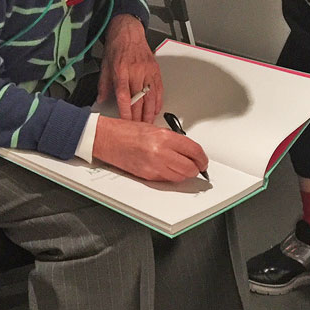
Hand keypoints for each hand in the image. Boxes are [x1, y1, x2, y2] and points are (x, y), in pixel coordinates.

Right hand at [92, 116, 208, 181]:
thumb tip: (187, 150)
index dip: (202, 158)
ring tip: (181, 167)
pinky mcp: (147, 176)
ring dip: (184, 174)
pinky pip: (167, 180)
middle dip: (196, 168)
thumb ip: (171, 139)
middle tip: (196, 165)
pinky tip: (167, 169)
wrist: (106, 138)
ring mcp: (154, 166)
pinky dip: (170, 177)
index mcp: (164, 137)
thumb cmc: (125, 131)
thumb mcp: (153, 128)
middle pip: (190, 168)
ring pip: (180, 177)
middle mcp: (160, 152)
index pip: (194, 151)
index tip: (203, 160)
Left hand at [97, 15, 162, 122]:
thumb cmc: (117, 46)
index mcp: (121, 70)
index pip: (125, 95)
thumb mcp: (105, 64)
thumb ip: (103, 84)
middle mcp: (136, 71)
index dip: (126, 110)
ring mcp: (147, 71)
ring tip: (147, 124)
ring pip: (151, 96)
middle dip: (138, 116)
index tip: (126, 122)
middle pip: (139, 99)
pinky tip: (155, 110)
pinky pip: (159, 89)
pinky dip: (158, 102)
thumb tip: (101, 99)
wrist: (128, 31)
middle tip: (137, 129)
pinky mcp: (155, 70)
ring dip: (149, 112)